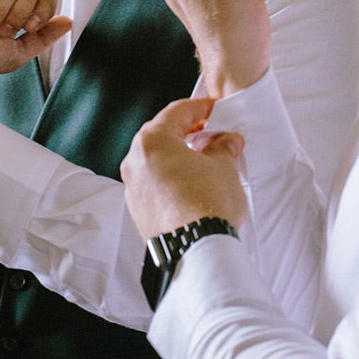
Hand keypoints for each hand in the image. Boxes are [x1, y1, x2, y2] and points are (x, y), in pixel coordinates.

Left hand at [121, 96, 247, 241]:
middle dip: (189, 132)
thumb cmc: (206, 208)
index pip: (178, 111)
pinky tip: (193, 184)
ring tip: (206, 161)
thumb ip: (223, 147)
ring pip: (157, 160)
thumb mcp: (224, 166)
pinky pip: (154, 183)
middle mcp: (135, 161)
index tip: (215, 109)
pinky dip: (171, 177)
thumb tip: (226, 141)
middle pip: (163, 134)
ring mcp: (133, 187)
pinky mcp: (137, 209)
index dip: (201, 107)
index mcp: (152, 141)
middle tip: (213, 134)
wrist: (196, 251)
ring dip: (179, 156)